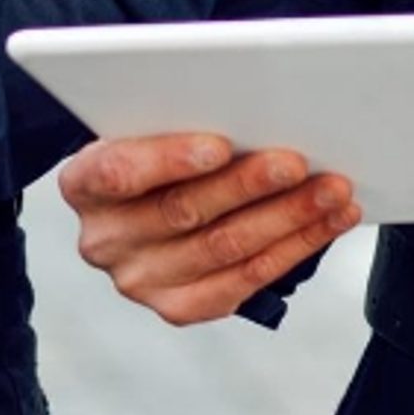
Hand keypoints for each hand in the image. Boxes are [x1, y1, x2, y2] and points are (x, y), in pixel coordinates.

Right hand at [57, 133, 359, 325]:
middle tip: (300, 162)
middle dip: (249, 184)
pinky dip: (293, 249)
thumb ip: (173, 117)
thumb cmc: (152, 146)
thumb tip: (249, 105)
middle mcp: (103, 240)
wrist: (141, 204)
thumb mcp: (143, 124)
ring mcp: (139, 281)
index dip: (170, 159)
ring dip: (288, 218)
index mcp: (82, 184)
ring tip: (332, 190)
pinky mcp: (178, 309)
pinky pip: (244, 282)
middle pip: (184, 212)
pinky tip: (326, 222)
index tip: (221, 143)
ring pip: (225, 248)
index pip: (119, 172)